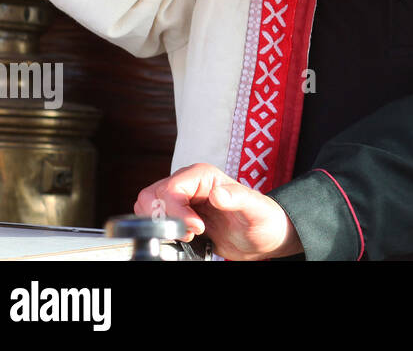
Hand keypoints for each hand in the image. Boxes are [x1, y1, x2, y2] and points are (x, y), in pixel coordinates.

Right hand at [135, 163, 302, 260]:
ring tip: (188, 235)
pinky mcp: (179, 215)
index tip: (197, 228)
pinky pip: (154, 219)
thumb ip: (238, 198)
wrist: (264, 235)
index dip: (177, 211)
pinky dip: (161, 230)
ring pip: (148, 205)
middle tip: (190, 233)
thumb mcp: (256, 209)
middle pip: (153, 195)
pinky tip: (184, 238)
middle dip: (165, 218)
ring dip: (161, 224)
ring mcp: (182, 199)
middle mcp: (190, 183)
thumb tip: (216, 193)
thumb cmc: (264, 219)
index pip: (171, 188)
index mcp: (204, 175)